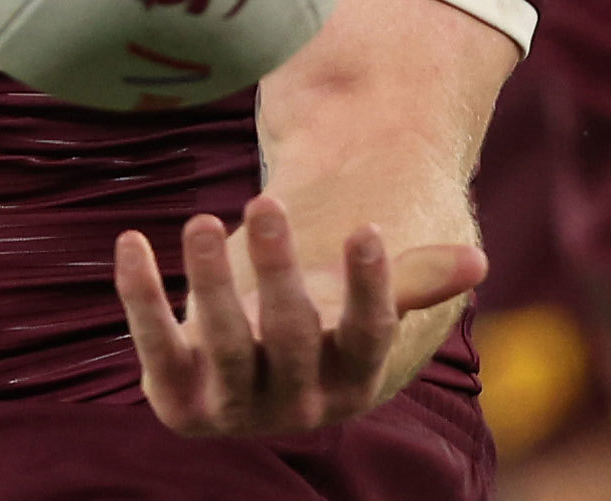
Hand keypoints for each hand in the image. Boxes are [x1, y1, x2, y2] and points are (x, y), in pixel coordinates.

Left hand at [113, 196, 484, 436]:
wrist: (250, 382)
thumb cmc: (319, 323)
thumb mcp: (360, 303)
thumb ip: (414, 278)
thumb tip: (478, 262)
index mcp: (352, 381)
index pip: (367, 334)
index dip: (369, 284)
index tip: (367, 228)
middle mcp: (296, 405)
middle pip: (291, 335)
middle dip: (279, 269)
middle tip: (266, 202)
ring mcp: (234, 408)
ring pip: (224, 344)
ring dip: (210, 280)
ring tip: (200, 220)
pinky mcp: (177, 400)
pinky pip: (155, 346)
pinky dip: (141, 296)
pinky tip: (132, 242)